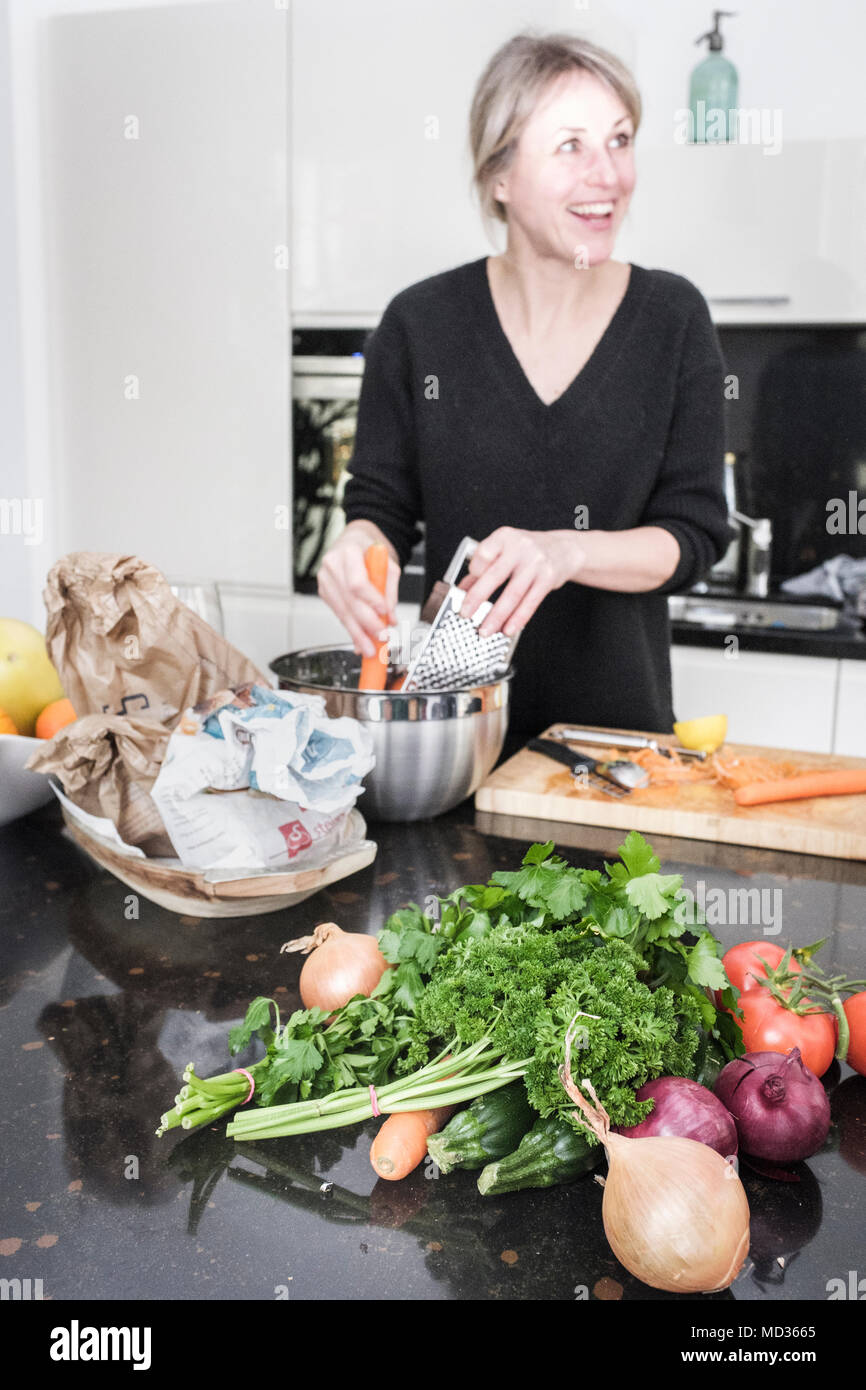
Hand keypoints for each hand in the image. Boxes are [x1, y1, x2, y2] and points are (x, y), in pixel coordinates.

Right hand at [317, 523, 399, 657]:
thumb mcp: (387, 563)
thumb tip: (390, 618)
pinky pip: (339, 613)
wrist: (353, 541)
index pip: (357, 582)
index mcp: (348, 552)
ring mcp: (325, 579)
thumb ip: (390, 590)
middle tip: (380, 638)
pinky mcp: (324, 592)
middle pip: (349, 601)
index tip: (384, 614)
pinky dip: (350, 628)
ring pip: (342, 611)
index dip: (371, 601)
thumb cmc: (369, 550)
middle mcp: (332, 565)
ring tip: (369, 648)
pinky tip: (359, 640)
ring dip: (357, 633)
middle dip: (366, 624)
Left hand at [459, 528, 582, 636]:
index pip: (483, 554)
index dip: (473, 572)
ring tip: (485, 630)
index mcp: (504, 537)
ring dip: (497, 616)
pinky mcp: (548, 578)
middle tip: (465, 614)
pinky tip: (508, 629)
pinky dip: (518, 618)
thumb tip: (461, 590)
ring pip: (513, 594)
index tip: (464, 588)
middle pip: (495, 576)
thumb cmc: (527, 551)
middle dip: (477, 598)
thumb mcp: (504, 550)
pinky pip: (530, 602)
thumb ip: (482, 568)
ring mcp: (536, 563)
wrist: (563, 549)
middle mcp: (520, 547)